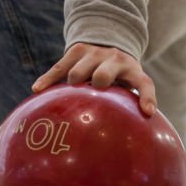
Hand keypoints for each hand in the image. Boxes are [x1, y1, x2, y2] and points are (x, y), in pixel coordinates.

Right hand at [32, 43, 156, 116]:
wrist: (106, 39)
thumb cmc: (118, 77)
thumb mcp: (127, 86)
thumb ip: (126, 106)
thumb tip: (122, 146)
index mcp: (133, 71)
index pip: (144, 84)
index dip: (147, 97)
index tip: (148, 112)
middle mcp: (116, 59)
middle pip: (103, 73)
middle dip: (98, 83)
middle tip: (93, 94)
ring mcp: (95, 53)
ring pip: (78, 70)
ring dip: (74, 82)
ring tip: (69, 95)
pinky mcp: (77, 50)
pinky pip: (59, 66)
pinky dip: (48, 78)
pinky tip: (37, 89)